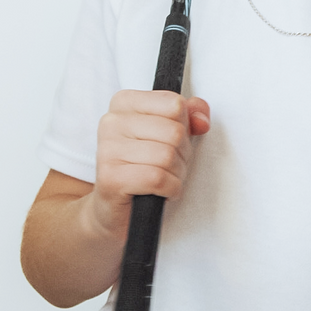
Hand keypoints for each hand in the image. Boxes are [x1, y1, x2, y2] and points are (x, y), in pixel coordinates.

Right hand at [87, 90, 209, 243]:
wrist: (116, 208)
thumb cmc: (146, 166)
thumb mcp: (171, 134)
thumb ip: (190, 116)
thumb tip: (201, 119)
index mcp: (125, 102)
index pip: (174, 104)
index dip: (184, 126)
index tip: (171, 141)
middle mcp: (111, 122)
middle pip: (174, 131)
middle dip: (182, 154)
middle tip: (170, 165)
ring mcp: (108, 150)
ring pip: (167, 156)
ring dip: (177, 173)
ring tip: (165, 178)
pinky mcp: (111, 178)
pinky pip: (159, 178)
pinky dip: (170, 188)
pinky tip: (162, 191)